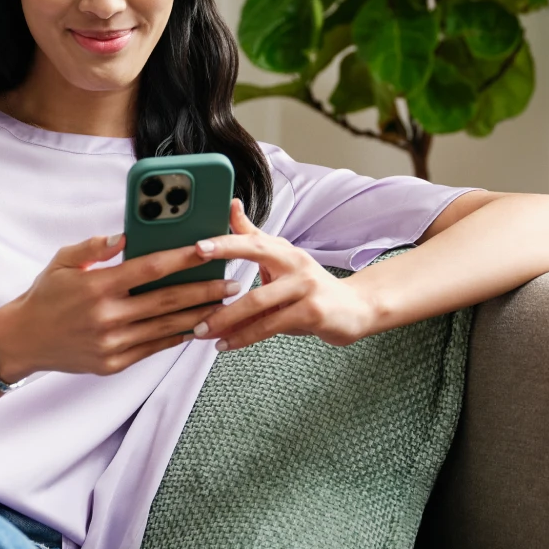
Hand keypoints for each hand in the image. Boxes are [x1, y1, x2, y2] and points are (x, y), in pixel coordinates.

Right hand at [0, 233, 240, 381]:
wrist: (23, 340)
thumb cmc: (46, 295)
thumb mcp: (63, 261)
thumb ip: (95, 247)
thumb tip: (125, 236)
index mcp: (98, 286)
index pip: (150, 268)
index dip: (182, 258)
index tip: (207, 249)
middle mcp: (108, 316)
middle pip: (167, 301)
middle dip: (204, 290)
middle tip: (232, 282)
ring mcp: (112, 343)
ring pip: (166, 328)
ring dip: (198, 315)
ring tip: (223, 305)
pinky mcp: (113, 363)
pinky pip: (153, 349)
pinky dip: (176, 338)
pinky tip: (195, 327)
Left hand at [189, 198, 378, 350]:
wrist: (356, 308)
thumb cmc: (309, 286)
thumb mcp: (282, 260)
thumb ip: (253, 237)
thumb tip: (231, 205)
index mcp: (284, 250)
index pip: (251, 240)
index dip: (225, 242)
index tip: (197, 247)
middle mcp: (295, 263)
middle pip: (253, 272)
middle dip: (220, 278)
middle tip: (192, 300)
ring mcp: (305, 288)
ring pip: (257, 302)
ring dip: (226, 320)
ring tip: (202, 331)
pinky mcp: (313, 313)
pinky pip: (271, 325)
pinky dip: (245, 336)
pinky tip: (226, 344)